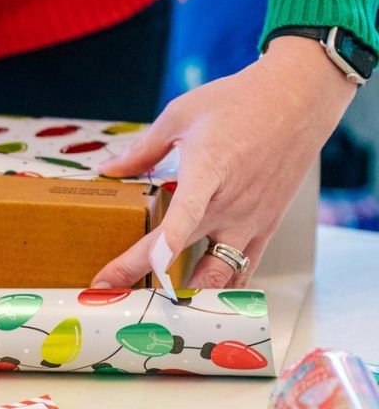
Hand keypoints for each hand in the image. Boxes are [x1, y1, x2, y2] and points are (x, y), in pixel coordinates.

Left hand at [91, 35, 355, 288]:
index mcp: (208, 170)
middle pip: (189, 256)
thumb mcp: (181, 115)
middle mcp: (231, 204)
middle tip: (108, 292)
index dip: (167, 243)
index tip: (147, 266)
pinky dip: (220, 290)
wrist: (299, 100)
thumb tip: (109, 169)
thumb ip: (142, 149)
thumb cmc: (238, 102)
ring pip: (221, 276)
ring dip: (187, 296)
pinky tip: (195, 300)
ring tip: (150, 308)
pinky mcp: (266, 228)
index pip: (186, 213)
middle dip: (146, 281)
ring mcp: (251, 221)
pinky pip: (243, 271)